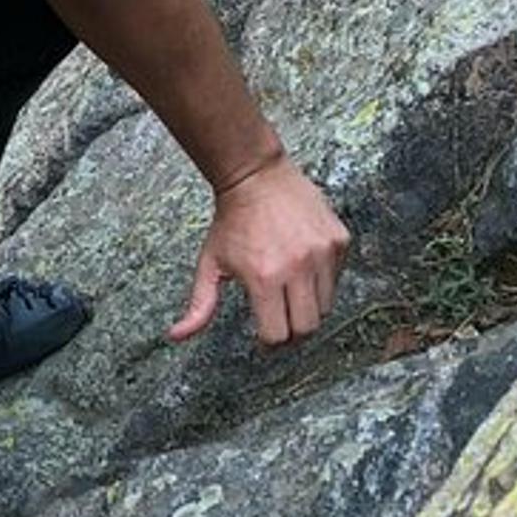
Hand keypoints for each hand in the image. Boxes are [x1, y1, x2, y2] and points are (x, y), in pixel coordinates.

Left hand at [169, 155, 350, 345]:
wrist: (256, 176)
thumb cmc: (230, 222)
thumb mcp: (209, 264)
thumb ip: (199, 305)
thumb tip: (176, 336)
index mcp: (263, 278)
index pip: (277, 335)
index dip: (268, 341)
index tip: (263, 336)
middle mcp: (298, 267)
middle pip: (307, 327)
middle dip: (292, 332)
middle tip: (279, 319)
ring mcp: (322, 253)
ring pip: (326, 306)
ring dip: (309, 307)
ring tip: (289, 290)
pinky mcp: (339, 241)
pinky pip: (337, 277)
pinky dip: (322, 281)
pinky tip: (302, 265)